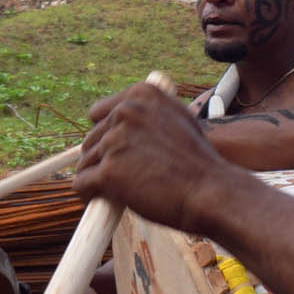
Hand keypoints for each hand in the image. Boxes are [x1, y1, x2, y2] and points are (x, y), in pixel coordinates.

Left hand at [78, 81, 232, 232]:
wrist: (211, 192)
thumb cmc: (198, 162)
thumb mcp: (178, 118)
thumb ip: (149, 112)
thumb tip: (116, 113)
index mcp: (142, 93)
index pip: (98, 113)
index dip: (109, 136)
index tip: (125, 152)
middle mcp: (126, 111)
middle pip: (92, 140)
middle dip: (105, 160)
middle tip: (134, 176)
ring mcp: (115, 141)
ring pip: (86, 163)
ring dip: (99, 178)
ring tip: (128, 189)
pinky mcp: (108, 171)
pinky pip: (81, 183)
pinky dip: (90, 194)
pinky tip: (107, 200)